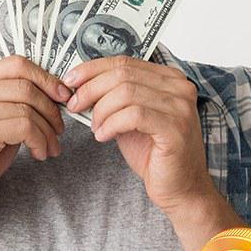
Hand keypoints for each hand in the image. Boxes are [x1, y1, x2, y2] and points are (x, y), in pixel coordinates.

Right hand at [0, 55, 71, 220]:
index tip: (62, 95)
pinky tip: (39, 153)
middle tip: (59, 128)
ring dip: (47, 130)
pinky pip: (24, 127)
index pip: (15, 64)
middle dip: (51, 108)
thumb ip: (17, 100)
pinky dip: (40, 141)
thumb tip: (56, 90)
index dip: (45, 77)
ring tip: (50, 146)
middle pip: (25, 85)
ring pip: (27, 108)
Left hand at [63, 55, 212, 214]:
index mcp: (169, 78)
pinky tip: (103, 136)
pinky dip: (112, 124)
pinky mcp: (175, 128)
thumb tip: (79, 84)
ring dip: (101, 110)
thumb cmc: (154, 153)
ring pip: (126, 93)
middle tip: (74, 105)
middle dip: (91, 89)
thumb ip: (114, 97)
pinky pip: (133, 115)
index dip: (93, 69)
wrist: (180, 188)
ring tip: (95, 128)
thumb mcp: (129, 117)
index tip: (70, 80)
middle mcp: (179, 87)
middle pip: (123, 74)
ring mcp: (180, 107)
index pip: (125, 62)